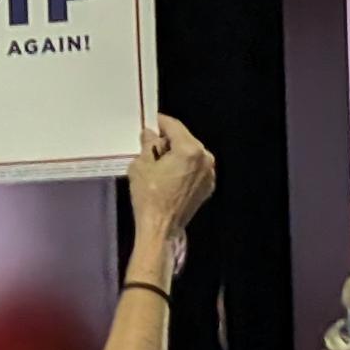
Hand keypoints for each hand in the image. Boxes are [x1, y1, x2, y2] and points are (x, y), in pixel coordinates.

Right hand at [127, 115, 214, 238]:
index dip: (159, 122)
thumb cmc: (150, 197)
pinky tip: (167, 176)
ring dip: (176, 153)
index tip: (150, 121)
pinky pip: (194, 168)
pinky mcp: (207, 187)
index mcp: (189, 150)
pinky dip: (183, 167)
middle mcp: (204, 159)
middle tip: (149, 144)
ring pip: (190, 154)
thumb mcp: (140, 165)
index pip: (174, 126)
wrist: (160, 228)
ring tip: (157, 163)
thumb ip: (148, 145)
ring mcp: (208, 174)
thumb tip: (150, 135)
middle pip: (185, 139)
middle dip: (168, 139)